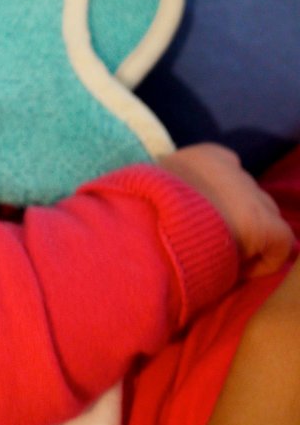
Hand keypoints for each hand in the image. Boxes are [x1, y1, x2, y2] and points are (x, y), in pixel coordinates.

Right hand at [158, 143, 293, 275]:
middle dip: (236, 217)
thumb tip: (172, 204)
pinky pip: (280, 245)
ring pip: (265, 218)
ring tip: (221, 254)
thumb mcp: (155, 185)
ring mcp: (253, 196)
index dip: (218, 200)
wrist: (150, 224)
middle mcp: (235, 169)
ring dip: (248, 235)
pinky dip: (263, 261)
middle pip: (248, 196)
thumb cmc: (144, 209)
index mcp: (207, 155)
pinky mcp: (265, 224)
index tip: (200, 220)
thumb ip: (173, 186)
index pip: (228, 173)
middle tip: (210, 240)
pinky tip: (236, 270)